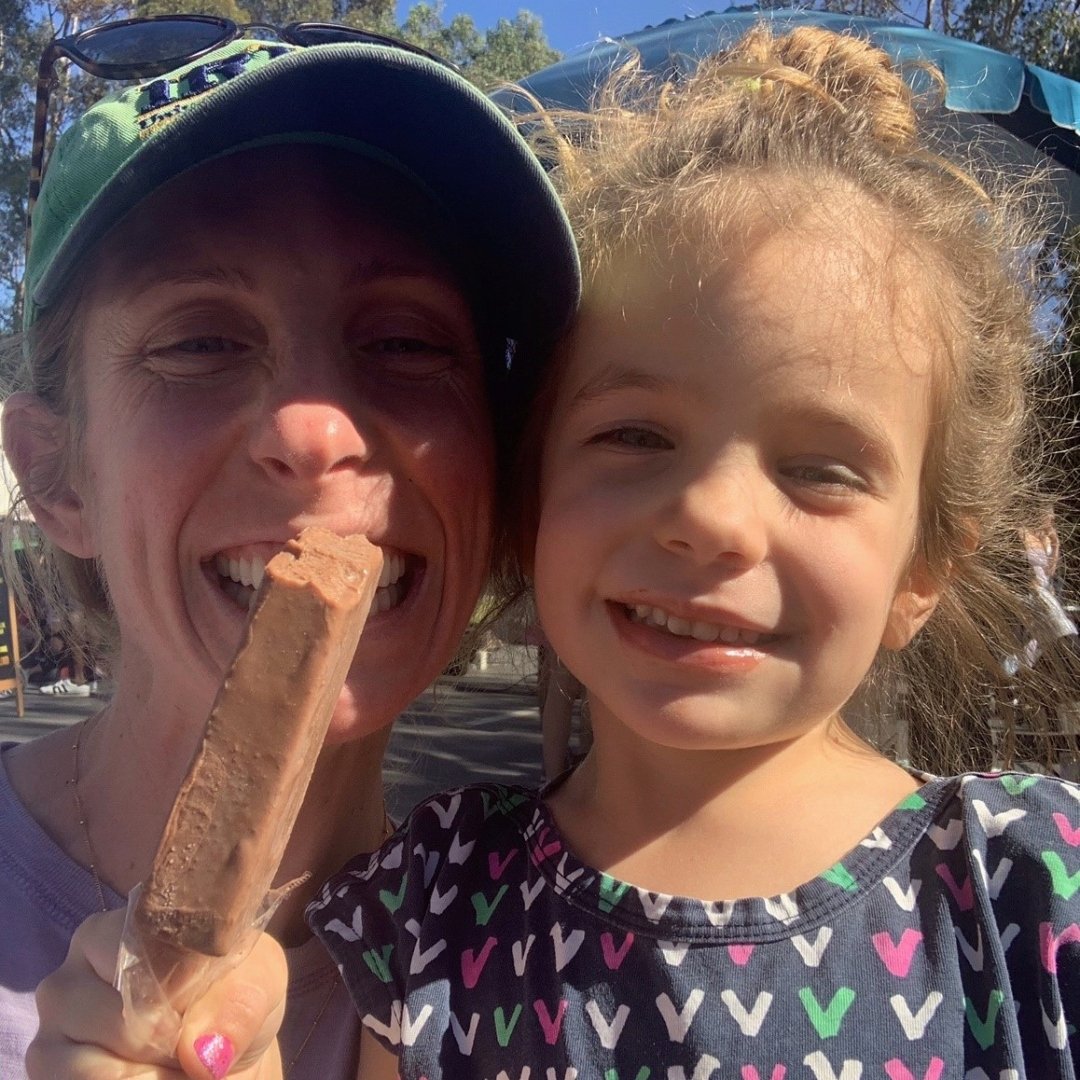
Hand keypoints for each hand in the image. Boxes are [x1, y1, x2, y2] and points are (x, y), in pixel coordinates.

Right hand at [29, 910, 287, 1078]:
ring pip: (86, 1068)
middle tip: (192, 1048)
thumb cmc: (236, 997)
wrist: (225, 1049)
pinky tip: (153, 1079)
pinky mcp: (49, 1071)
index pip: (132, 954)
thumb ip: (239, 1005)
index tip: (200, 1011)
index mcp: (122, 928)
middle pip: (109, 1019)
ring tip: (177, 1068)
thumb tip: (202, 1054)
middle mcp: (73, 973)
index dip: (174, 994)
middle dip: (163, 1046)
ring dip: (146, 1078)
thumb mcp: (258, 984)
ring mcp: (53, 1028)